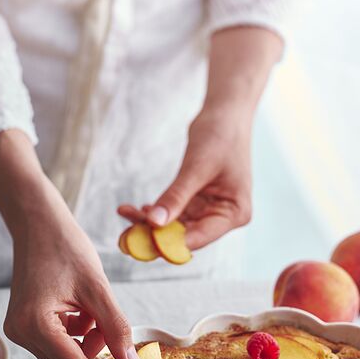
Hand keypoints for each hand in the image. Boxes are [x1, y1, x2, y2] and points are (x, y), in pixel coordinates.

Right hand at [5, 218, 139, 358]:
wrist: (39, 225)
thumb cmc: (65, 247)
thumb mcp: (98, 290)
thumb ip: (116, 329)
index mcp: (35, 325)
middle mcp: (22, 334)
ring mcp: (22, 331)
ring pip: (67, 356)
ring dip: (92, 345)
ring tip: (102, 318)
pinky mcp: (28, 325)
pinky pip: (61, 344)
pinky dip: (81, 336)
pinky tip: (87, 313)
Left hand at [117, 107, 252, 248]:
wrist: (226, 114)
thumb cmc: (220, 136)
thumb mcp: (196, 167)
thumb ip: (176, 196)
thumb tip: (153, 223)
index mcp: (235, 214)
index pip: (198, 238)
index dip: (168, 243)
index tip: (140, 242)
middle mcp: (224, 218)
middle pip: (185, 236)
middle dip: (155, 236)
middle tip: (124, 236)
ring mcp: (210, 211)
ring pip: (176, 226)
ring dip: (150, 224)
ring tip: (125, 214)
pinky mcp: (198, 203)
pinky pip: (174, 213)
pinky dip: (156, 212)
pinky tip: (135, 208)